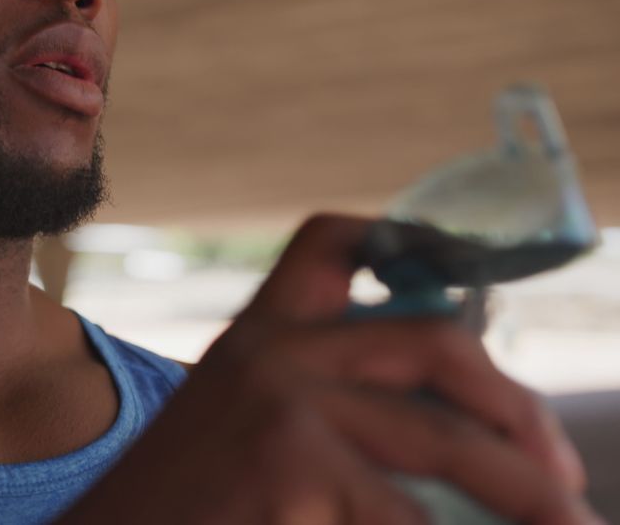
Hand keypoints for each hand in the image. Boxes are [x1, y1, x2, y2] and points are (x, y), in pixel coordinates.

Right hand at [59, 214, 600, 524]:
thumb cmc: (178, 504)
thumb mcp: (236, 428)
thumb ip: (316, 405)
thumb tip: (440, 434)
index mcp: (258, 335)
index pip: (332, 242)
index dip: (412, 241)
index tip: (475, 292)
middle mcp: (268, 348)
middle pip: (431, 340)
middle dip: (513, 406)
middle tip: (560, 472)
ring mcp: (277, 396)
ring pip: (442, 436)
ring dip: (524, 491)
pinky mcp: (282, 456)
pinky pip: (404, 512)